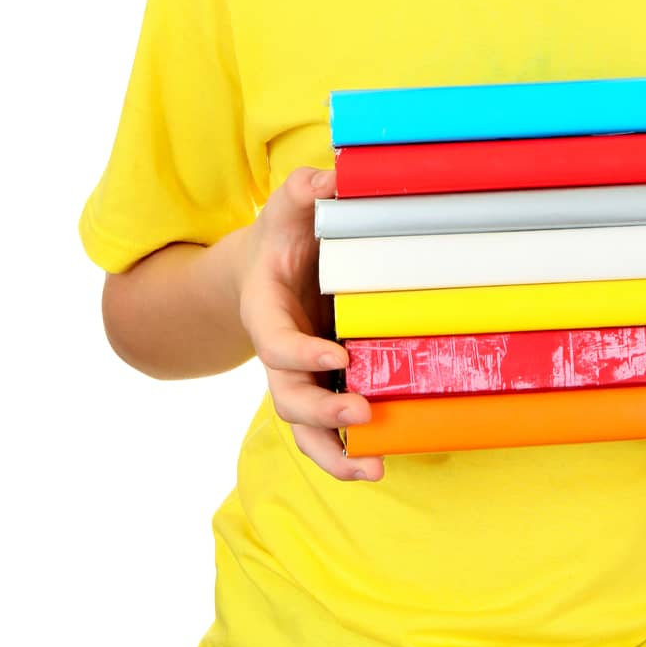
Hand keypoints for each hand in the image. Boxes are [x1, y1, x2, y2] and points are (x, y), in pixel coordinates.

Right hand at [238, 166, 384, 481]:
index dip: (302, 355)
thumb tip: (331, 180)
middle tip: (365, 411)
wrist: (271, 263)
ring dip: (334, 452)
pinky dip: (346, 456)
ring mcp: (299, 376)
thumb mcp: (289, 205)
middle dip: (322, 413)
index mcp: (265, 311)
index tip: (339, 358)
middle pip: (287, 397)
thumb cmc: (286, 233)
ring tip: (375, 466)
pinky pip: (325, 433)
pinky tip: (379, 464)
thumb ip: (304, 190)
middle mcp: (279, 353)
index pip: (274, 342)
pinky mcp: (322, 387)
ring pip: (302, 429)